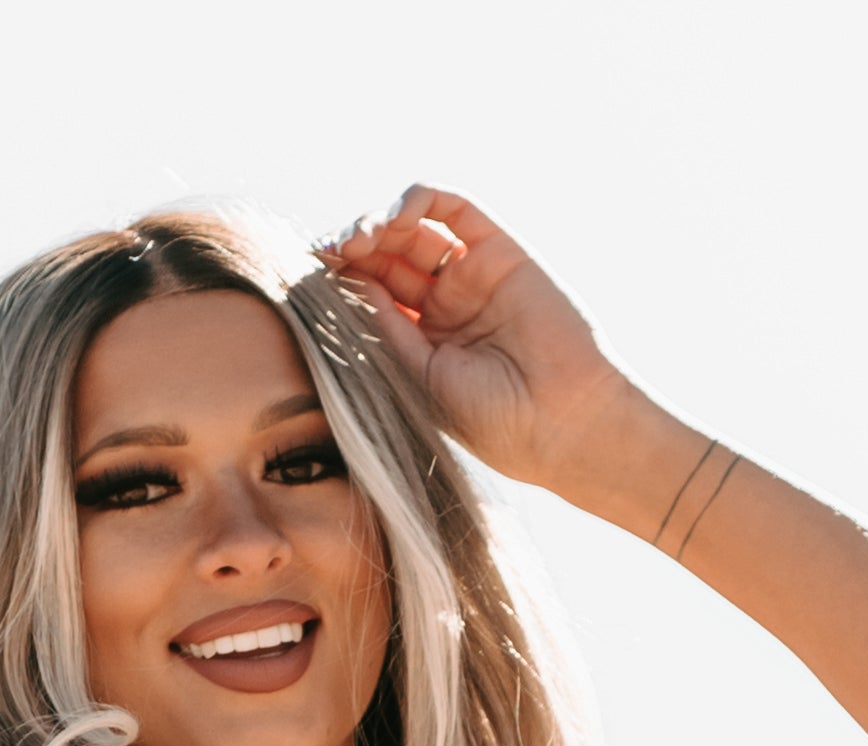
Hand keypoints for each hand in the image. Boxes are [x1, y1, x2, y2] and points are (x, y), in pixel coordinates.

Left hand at [314, 189, 638, 501]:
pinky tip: (395, 219)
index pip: (372, 296)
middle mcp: (445, 303)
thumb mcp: (421, 378)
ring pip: (413, 229)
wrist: (561, 423)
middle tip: (328, 253)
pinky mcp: (498, 249)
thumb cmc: (493, 421)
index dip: (340, 280)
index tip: (307, 277)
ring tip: (358, 238)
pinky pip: (452, 207)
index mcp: (422, 342)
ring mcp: (471, 274)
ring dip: (378, 223)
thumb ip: (385, 328)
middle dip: (353, 249)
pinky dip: (418, 200)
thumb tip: (341, 284)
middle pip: (387, 258)